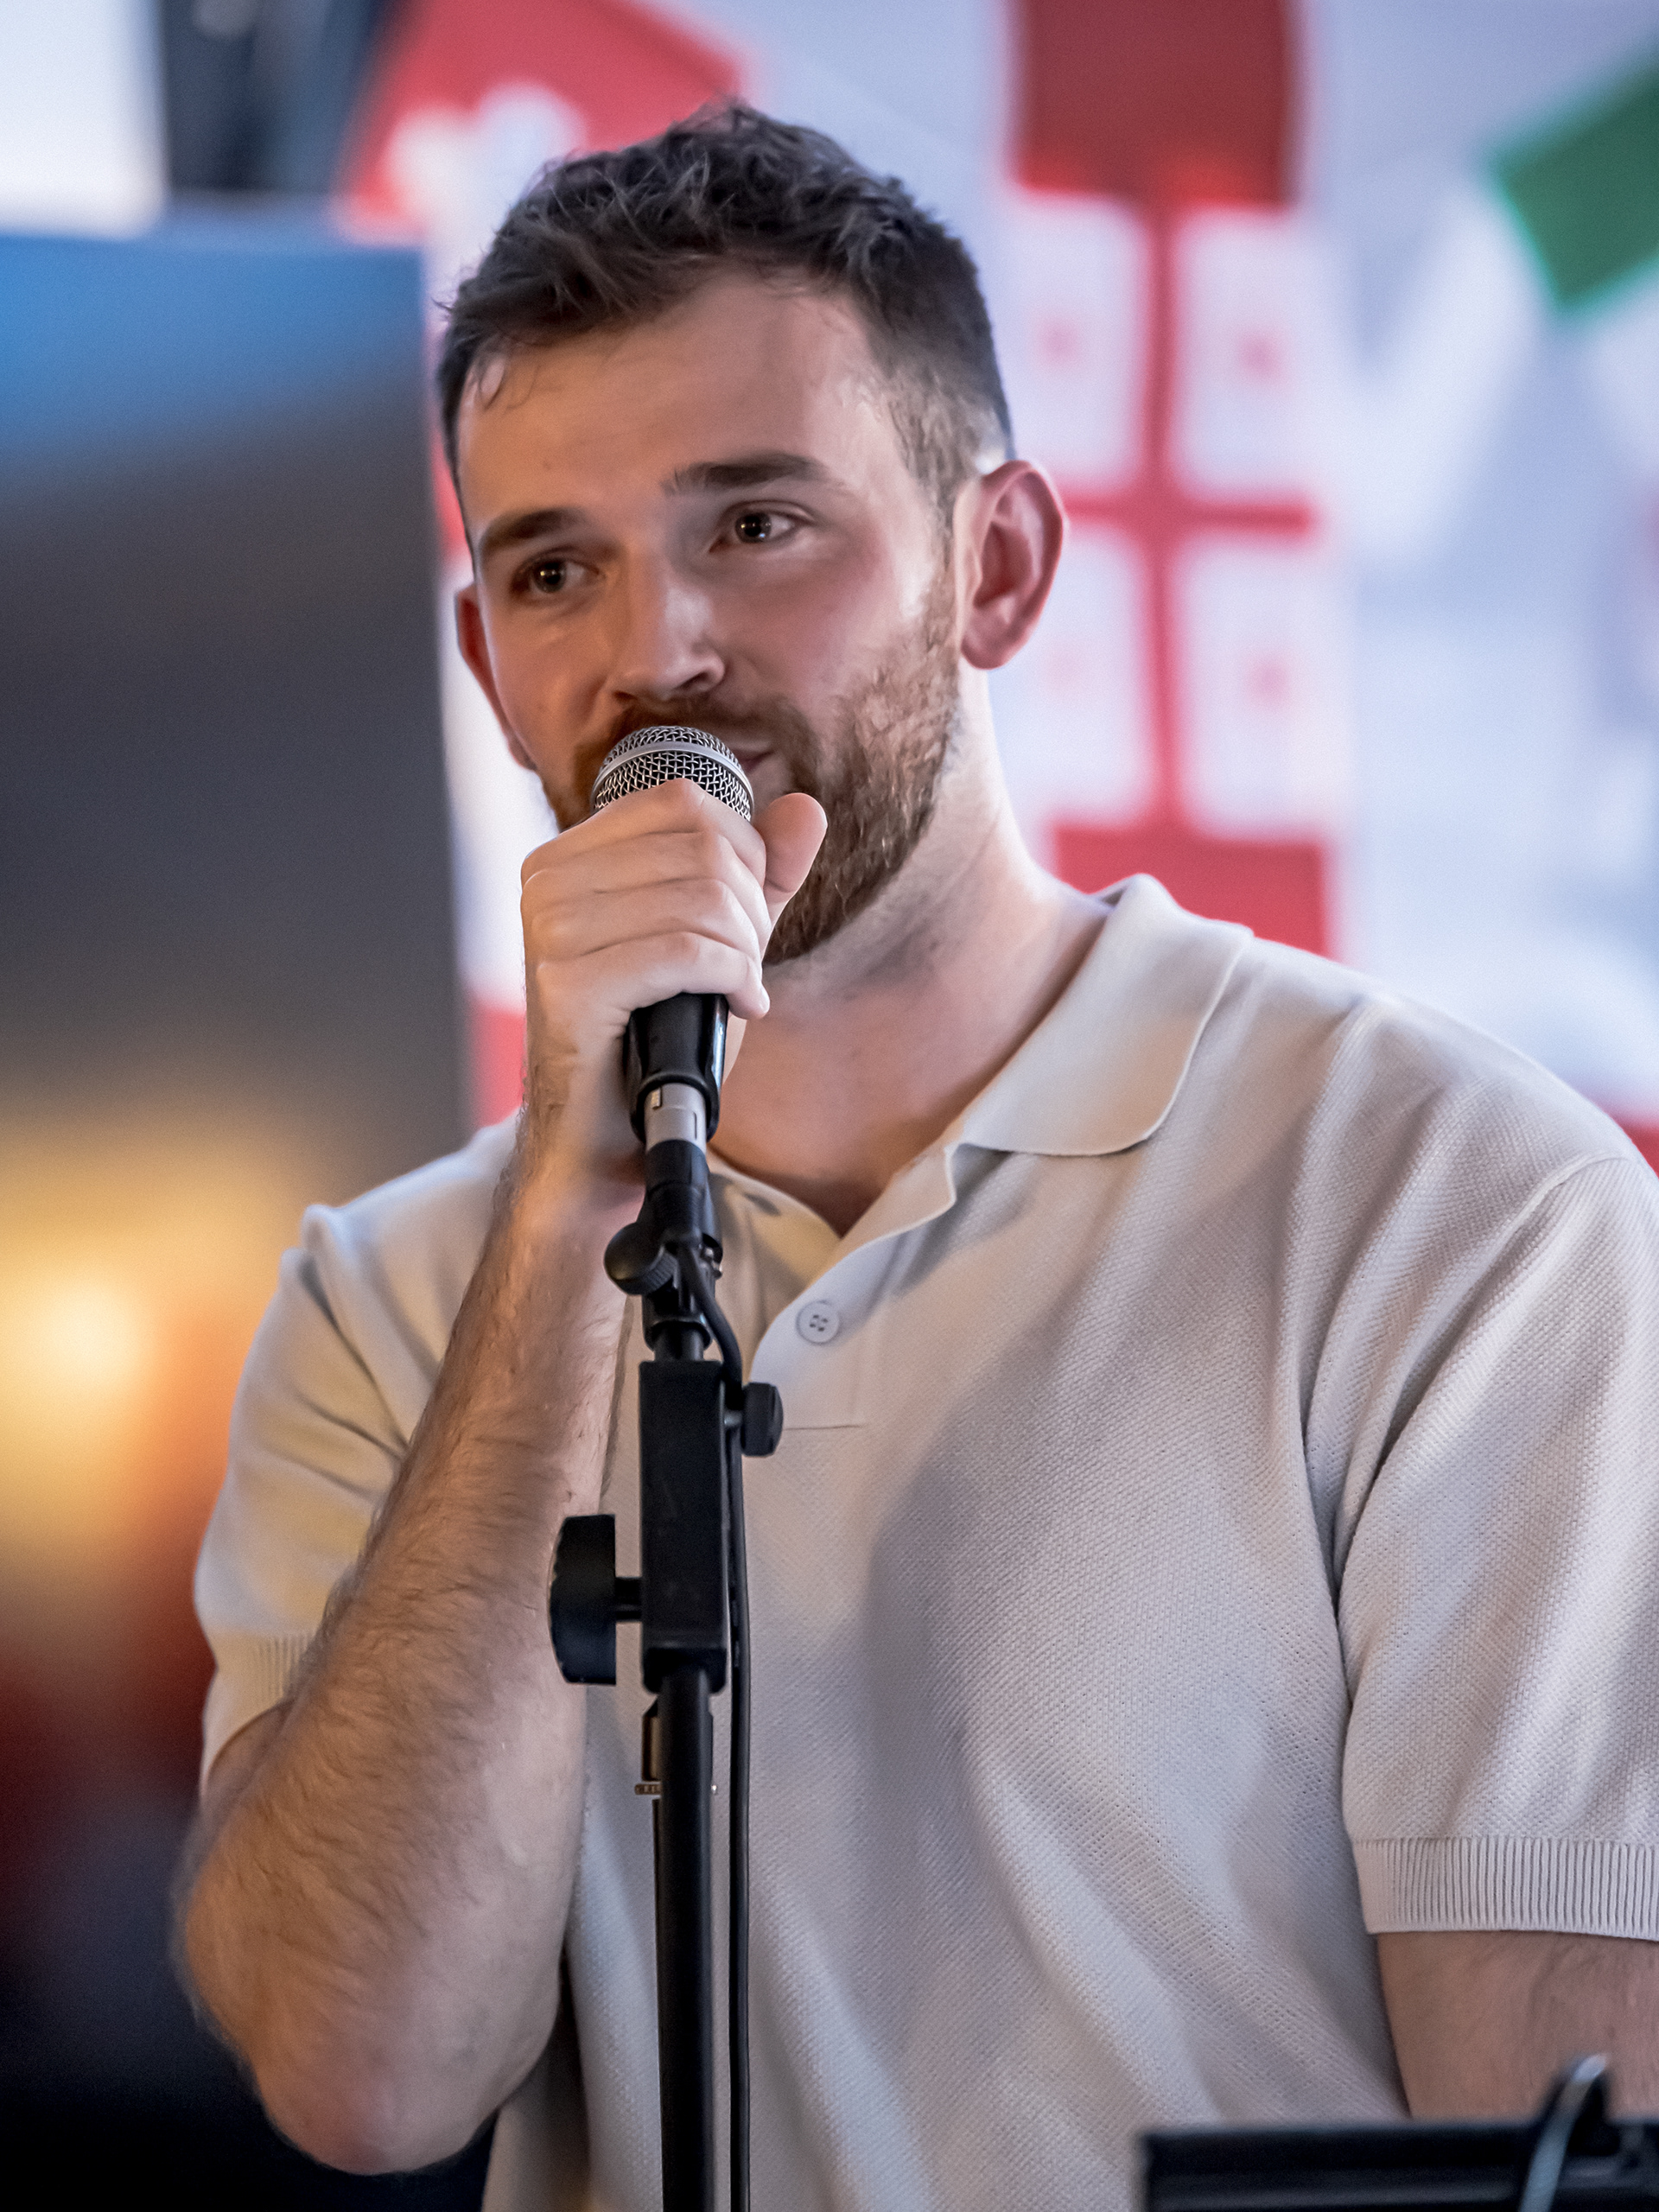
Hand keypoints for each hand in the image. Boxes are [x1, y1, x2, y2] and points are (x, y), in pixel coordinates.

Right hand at [516, 779, 824, 1207]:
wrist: (606, 1136)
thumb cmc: (655, 1038)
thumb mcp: (718, 941)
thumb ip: (761, 875)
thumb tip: (805, 808)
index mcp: (568, 856)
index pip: (684, 803)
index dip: (745, 853)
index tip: (749, 919)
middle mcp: (547, 880)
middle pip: (702, 849)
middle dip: (752, 911)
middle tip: (749, 965)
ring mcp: (550, 929)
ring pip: (701, 900)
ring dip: (746, 951)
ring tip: (741, 988)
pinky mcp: (568, 984)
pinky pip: (687, 952)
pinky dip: (734, 978)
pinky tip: (741, 1006)